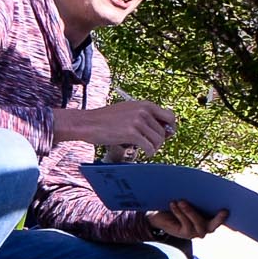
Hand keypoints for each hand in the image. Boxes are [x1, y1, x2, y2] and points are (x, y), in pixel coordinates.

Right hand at [56, 100, 177, 153]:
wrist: (87, 123)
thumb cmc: (107, 119)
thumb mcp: (129, 110)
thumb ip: (145, 116)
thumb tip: (164, 128)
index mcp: (145, 104)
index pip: (170, 116)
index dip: (170, 128)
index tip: (164, 136)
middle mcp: (144, 111)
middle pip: (164, 131)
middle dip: (160, 141)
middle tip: (152, 145)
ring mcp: (138, 121)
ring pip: (158, 140)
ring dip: (155, 147)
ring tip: (147, 149)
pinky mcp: (131, 133)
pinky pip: (149, 146)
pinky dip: (150, 152)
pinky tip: (145, 154)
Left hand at [147, 199, 228, 239]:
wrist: (162, 215)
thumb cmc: (180, 204)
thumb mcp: (191, 199)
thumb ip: (198, 195)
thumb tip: (206, 182)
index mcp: (212, 218)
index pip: (221, 216)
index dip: (225, 215)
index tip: (226, 210)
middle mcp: (207, 227)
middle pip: (214, 225)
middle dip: (219, 219)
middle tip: (223, 212)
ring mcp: (197, 232)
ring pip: (198, 223)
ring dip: (190, 211)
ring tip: (181, 201)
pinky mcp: (186, 234)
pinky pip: (185, 223)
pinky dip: (178, 212)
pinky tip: (173, 204)